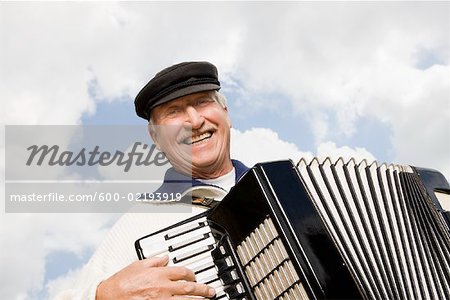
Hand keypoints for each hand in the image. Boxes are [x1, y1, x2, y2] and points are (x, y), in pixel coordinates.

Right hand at [96, 255, 215, 298]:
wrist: (109, 297)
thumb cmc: (121, 283)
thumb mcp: (137, 265)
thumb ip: (154, 260)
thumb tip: (165, 257)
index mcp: (159, 274)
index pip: (181, 272)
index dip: (191, 274)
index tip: (194, 276)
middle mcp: (162, 287)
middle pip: (188, 287)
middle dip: (202, 289)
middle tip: (210, 291)